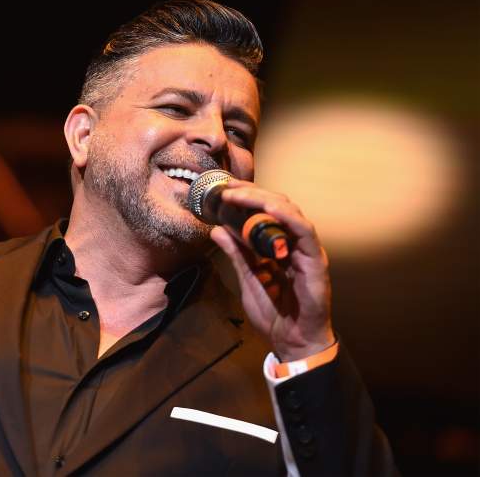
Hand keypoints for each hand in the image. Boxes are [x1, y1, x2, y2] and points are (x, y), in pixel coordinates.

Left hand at [209, 179, 334, 360]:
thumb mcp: (248, 279)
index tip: (223, 190)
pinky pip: (304, 232)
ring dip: (263, 200)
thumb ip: (236, 254)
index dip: (246, 198)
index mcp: (279, 246)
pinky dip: (287, 217)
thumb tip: (216, 230)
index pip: (265, 212)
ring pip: (290, 213)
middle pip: (277, 206)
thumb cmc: (274, 314)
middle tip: (226, 189)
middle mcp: (295, 243)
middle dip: (251, 193)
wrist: (292, 343)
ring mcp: (307, 250)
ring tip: (239, 194)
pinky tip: (269, 209)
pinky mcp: (315, 261)